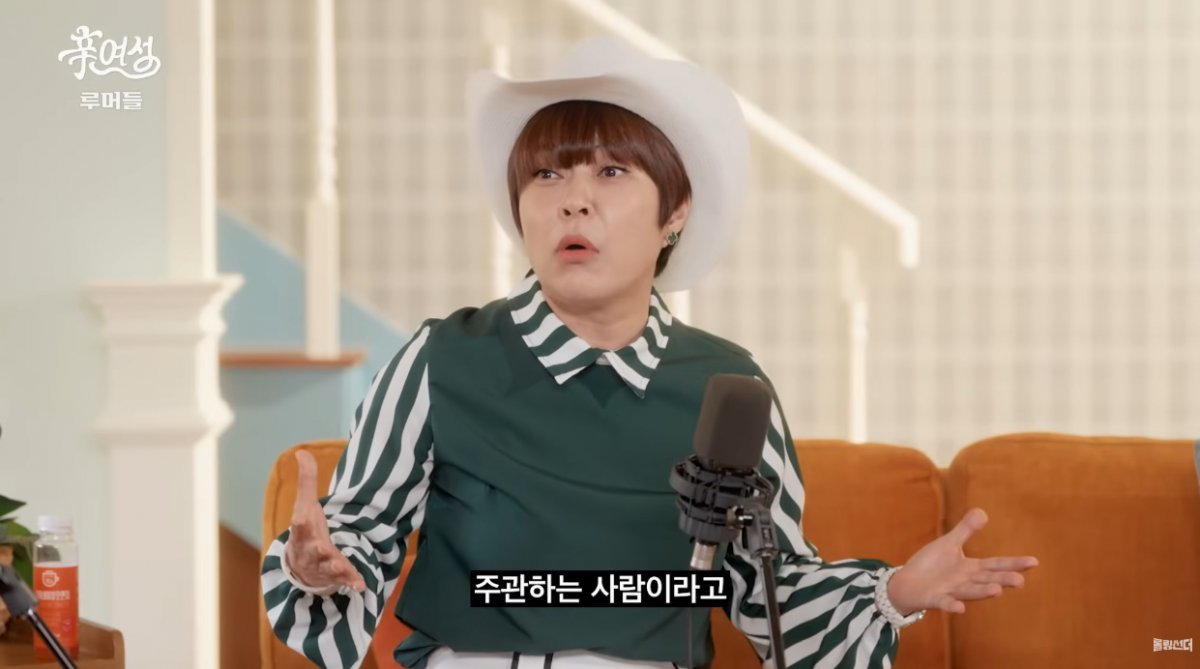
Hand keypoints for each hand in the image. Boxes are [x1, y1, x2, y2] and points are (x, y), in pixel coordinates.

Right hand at [284, 450, 365, 592]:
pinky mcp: (335, 576)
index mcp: (303, 531)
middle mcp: (311, 549)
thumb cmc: (306, 531)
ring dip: (337, 568)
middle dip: (320, 550)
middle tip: (326, 549)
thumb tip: (301, 452)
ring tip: (343, 567)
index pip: (300, 523)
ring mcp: (323, 564)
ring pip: (329, 567)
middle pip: (315, 549)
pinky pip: (343, 580)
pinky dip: (351, 583)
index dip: (301, 519)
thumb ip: (307, 480)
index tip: (304, 513)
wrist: (300, 568)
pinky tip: (361, 585)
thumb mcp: (305, 506)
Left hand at [887, 508, 1037, 614]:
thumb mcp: (949, 544)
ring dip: (982, 592)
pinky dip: (951, 605)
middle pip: (986, 580)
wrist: (907, 583)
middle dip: (1002, 580)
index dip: (1013, 564)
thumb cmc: (931, 565)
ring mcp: (950, 592)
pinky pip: (944, 602)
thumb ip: (965, 530)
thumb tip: (983, 511)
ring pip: (969, 592)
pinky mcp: (934, 599)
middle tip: (1020, 580)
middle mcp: (964, 582)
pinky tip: (960, 608)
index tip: (1034, 561)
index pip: (995, 565)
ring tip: (998, 591)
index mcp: (970, 568)